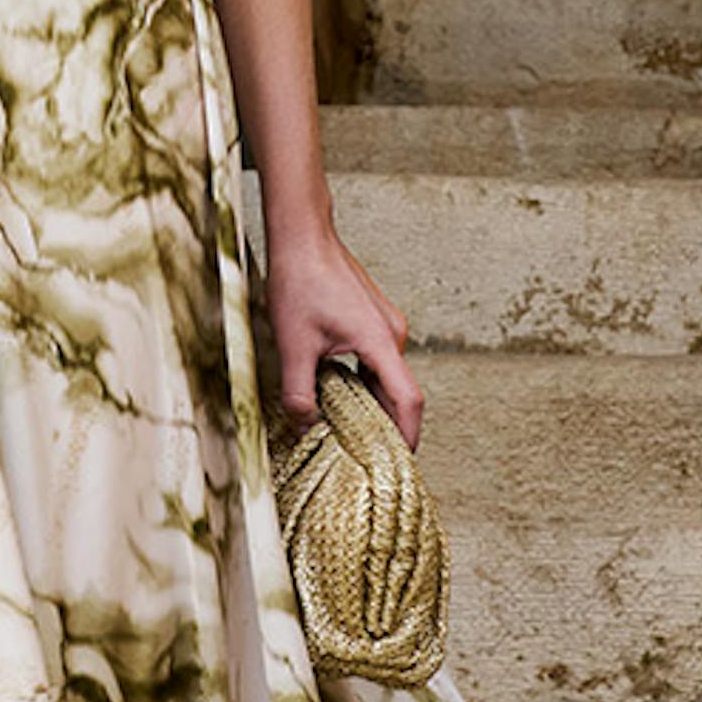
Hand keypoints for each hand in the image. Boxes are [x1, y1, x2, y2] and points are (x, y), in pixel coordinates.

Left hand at [263, 217, 417, 447]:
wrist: (302, 237)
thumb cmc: (300, 280)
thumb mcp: (292, 345)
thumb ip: (299, 393)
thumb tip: (304, 428)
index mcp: (380, 341)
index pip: (408, 400)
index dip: (408, 436)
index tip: (401, 464)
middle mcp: (392, 334)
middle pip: (400, 393)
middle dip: (389, 428)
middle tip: (370, 460)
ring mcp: (386, 326)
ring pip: (388, 378)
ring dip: (374, 406)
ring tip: (354, 435)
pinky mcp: (374, 320)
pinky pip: (379, 363)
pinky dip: (367, 385)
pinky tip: (343, 398)